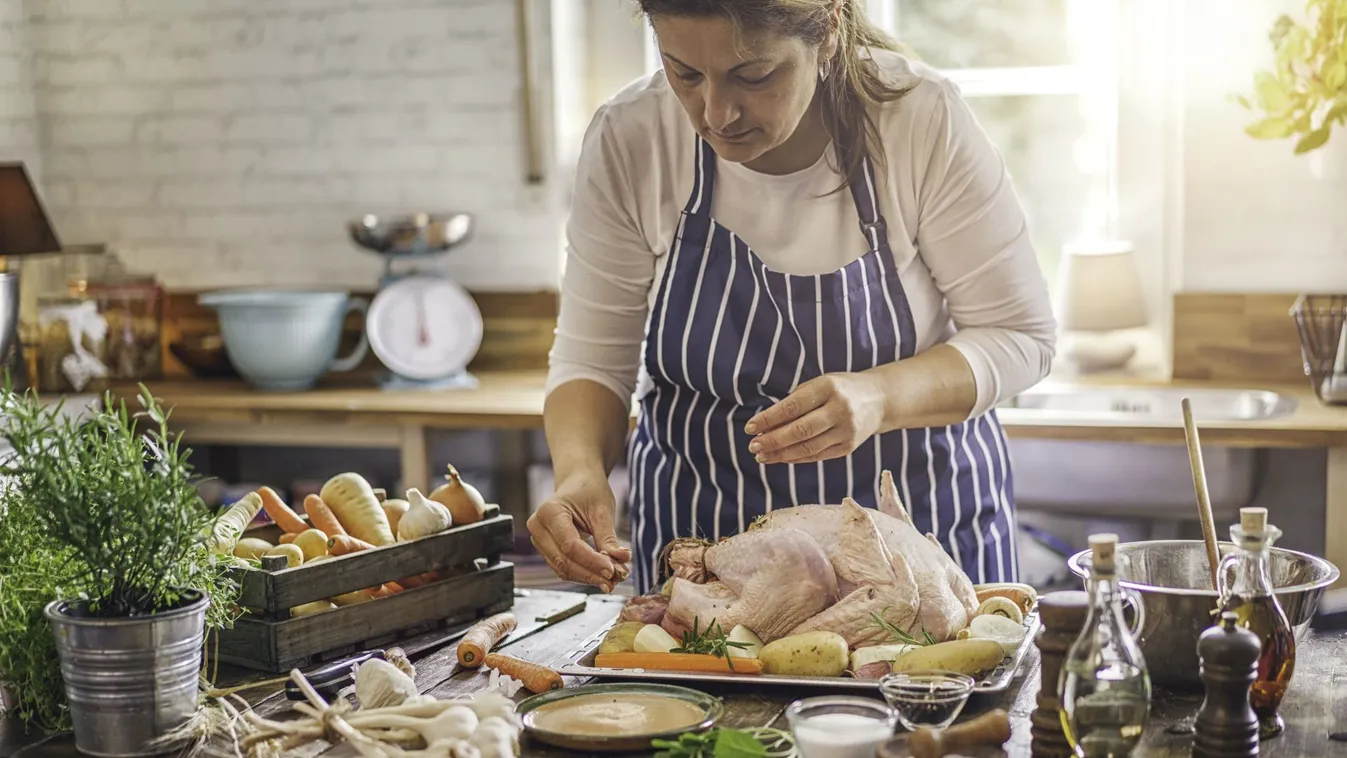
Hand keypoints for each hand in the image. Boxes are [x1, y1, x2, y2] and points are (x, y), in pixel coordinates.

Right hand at [526, 471, 631, 591]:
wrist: (577, 483)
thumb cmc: (589, 490)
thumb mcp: (602, 510)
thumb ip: (608, 538)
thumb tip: (622, 560)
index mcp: (549, 512)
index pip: (570, 545)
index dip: (591, 561)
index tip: (612, 570)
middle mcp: (538, 527)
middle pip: (563, 561)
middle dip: (590, 574)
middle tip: (614, 581)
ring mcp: (539, 540)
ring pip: (562, 568)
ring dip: (587, 578)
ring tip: (611, 581)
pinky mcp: (546, 550)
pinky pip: (563, 568)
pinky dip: (582, 574)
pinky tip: (600, 577)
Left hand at [744, 372, 886, 463]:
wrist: (878, 400)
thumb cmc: (839, 390)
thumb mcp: (818, 385)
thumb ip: (794, 402)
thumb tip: (765, 426)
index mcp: (828, 388)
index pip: (792, 406)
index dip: (769, 419)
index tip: (750, 427)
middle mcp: (840, 410)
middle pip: (800, 430)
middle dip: (772, 440)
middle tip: (753, 446)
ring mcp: (846, 431)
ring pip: (807, 448)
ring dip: (780, 454)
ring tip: (761, 456)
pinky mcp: (848, 447)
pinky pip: (817, 456)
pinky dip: (795, 458)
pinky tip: (780, 457)